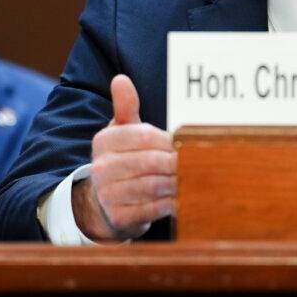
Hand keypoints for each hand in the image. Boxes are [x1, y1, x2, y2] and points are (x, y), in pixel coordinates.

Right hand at [73, 74, 176, 240]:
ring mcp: (107, 194)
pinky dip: (171, 204)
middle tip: (195, 164)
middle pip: (152, 162)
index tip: (181, 145)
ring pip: (155, 186)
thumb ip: (125, 107)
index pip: (144, 135)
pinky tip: (181, 200)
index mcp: (103, 141)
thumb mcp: (121, 133)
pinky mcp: (118, 217)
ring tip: (191, 180)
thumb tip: (121, 79)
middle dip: (176, 163)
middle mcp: (101, 167)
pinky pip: (153, 209)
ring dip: (177, 184)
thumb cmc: (121, 161)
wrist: (102, 204)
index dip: (168, 141)